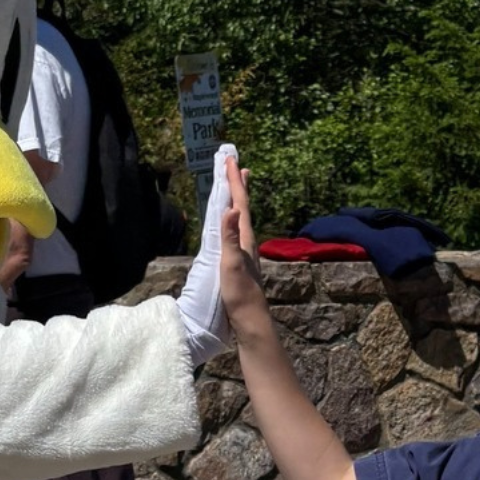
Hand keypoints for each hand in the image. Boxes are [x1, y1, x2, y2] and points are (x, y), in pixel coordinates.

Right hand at [217, 154, 267, 332]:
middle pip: (243, 206)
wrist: (250, 319)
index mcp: (245, 238)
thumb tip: (232, 209)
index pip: (239, 203)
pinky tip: (234, 224)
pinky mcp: (242, 260)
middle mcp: (248, 241)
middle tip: (236, 164)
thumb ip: (230, 237)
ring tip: (237, 187)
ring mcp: (246, 251)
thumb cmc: (240, 294)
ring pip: (241, 217)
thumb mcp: (232, 264)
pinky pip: (237, 230)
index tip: (229, 160)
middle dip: (238, 185)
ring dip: (238, 199)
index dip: (233, 181)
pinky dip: (234, 218)